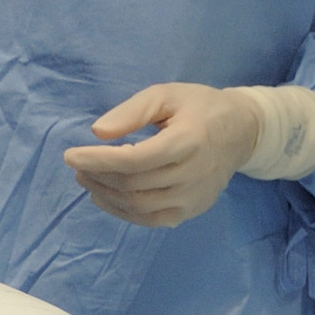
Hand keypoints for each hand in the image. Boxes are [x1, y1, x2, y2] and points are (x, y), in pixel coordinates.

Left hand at [64, 82, 266, 227]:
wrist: (243, 131)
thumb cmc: (200, 108)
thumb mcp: (166, 95)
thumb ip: (132, 111)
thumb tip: (98, 133)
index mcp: (189, 141)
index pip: (136, 160)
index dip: (98, 161)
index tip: (71, 156)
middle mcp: (194, 174)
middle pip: (134, 184)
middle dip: (97, 177)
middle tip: (77, 166)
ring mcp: (195, 197)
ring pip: (140, 206)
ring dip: (105, 195)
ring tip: (86, 179)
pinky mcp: (193, 210)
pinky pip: (152, 219)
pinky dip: (123, 211)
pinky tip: (105, 196)